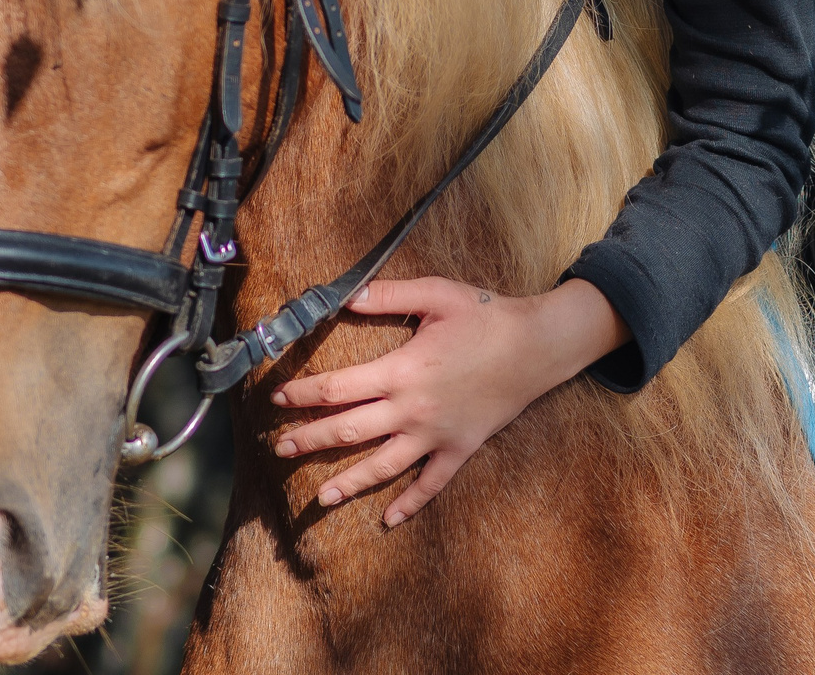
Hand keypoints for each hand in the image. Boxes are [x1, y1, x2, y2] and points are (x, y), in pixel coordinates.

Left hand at [270, 276, 626, 526]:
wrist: (538, 346)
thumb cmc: (487, 316)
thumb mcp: (436, 294)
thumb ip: (388, 295)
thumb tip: (344, 296)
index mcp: (401, 371)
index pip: (337, 388)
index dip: (302, 393)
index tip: (276, 398)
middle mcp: (413, 409)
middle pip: (349, 430)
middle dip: (310, 440)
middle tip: (279, 449)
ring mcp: (436, 435)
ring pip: (383, 467)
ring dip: (349, 483)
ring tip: (321, 497)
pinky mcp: (460, 448)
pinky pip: (432, 484)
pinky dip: (410, 504)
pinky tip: (389, 520)